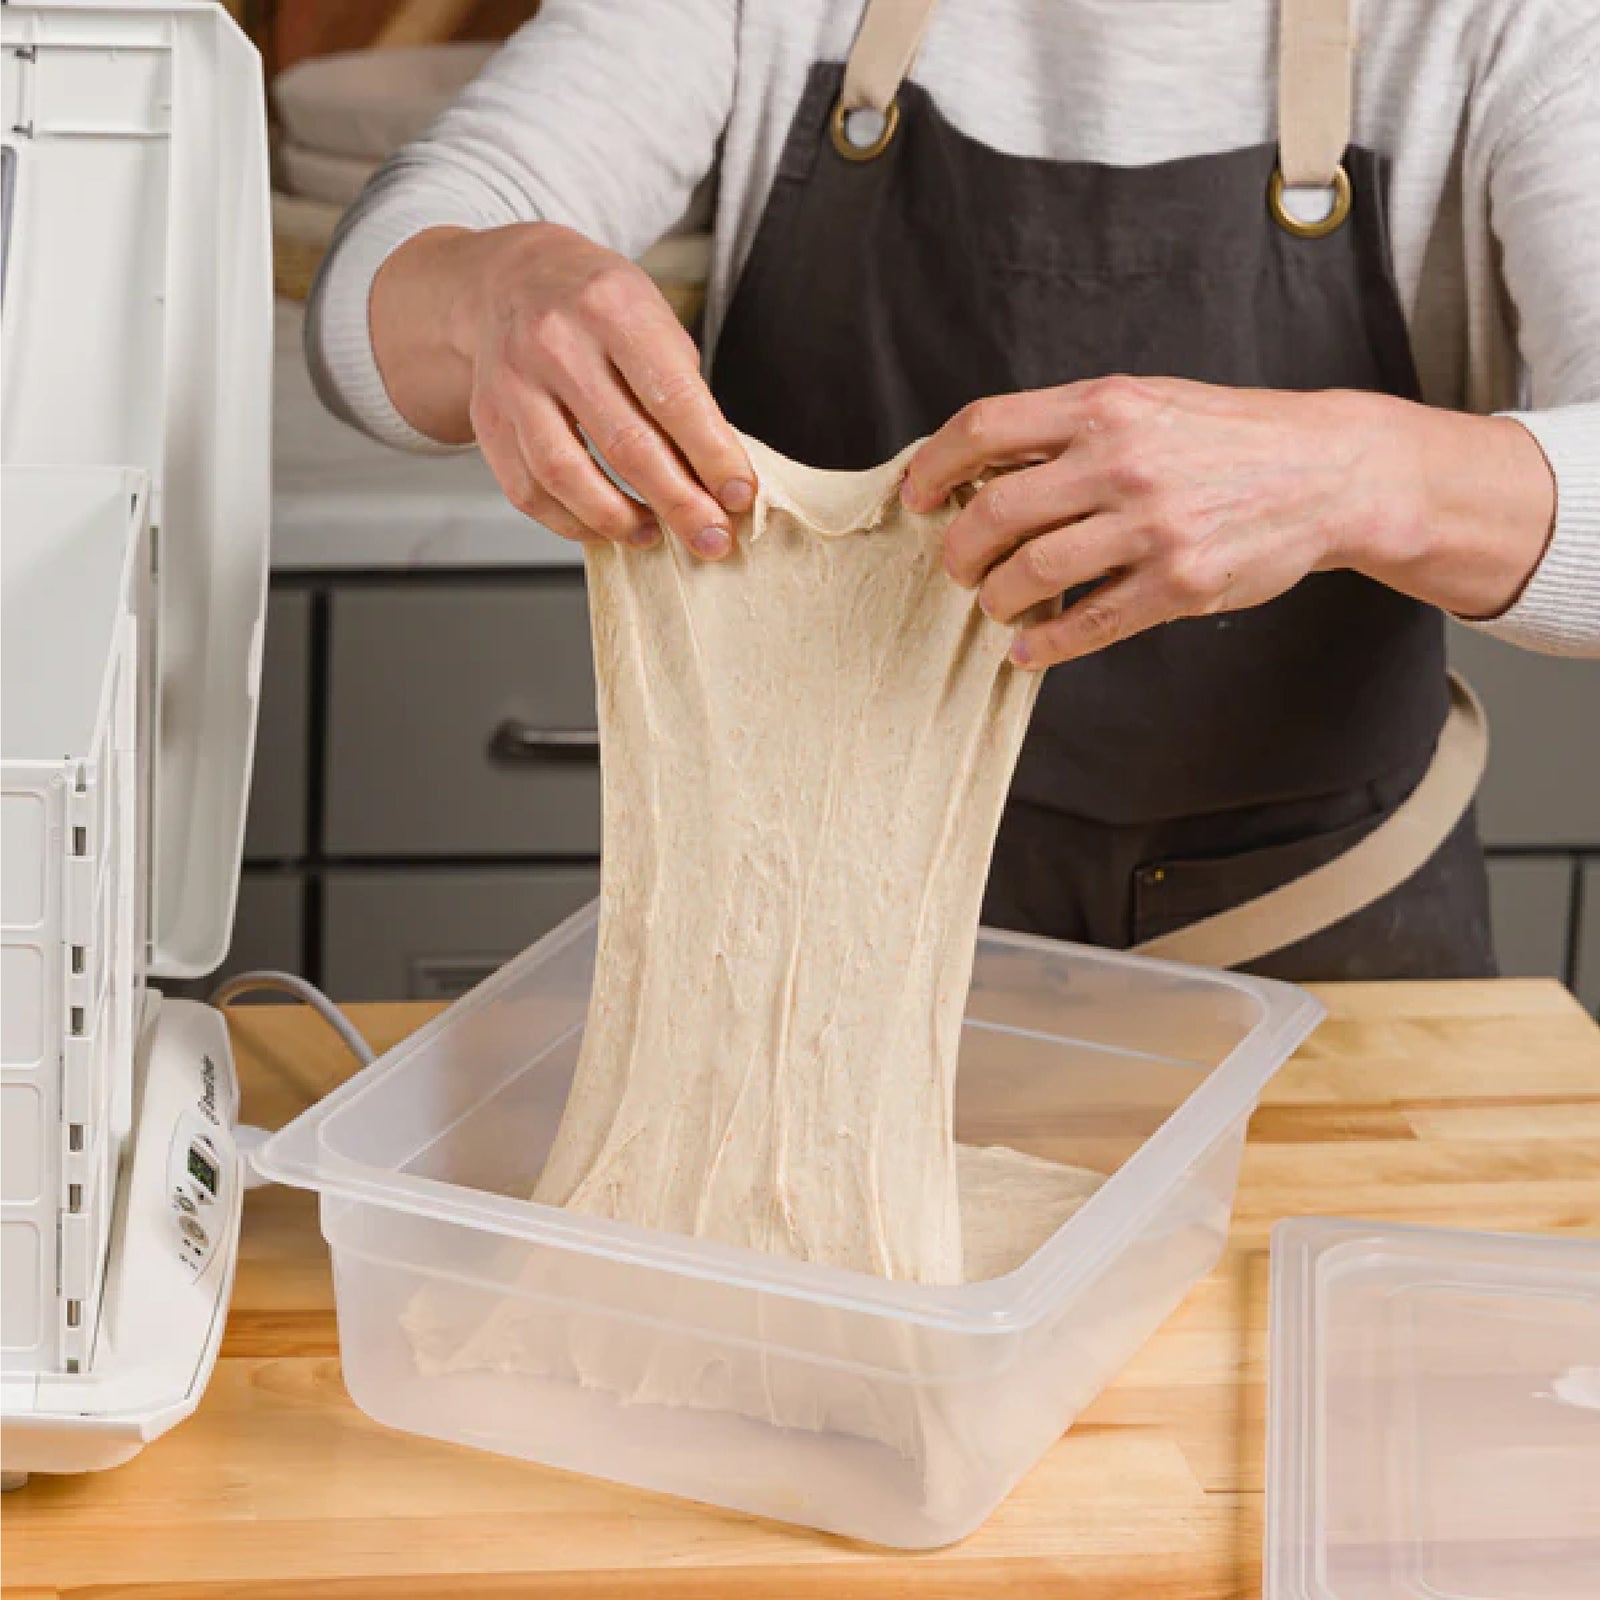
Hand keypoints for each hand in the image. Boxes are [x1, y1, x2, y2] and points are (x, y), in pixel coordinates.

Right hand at [371, 223, 752, 557]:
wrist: (511, 279)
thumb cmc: (598, 306)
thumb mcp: (653, 319)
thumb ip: (682, 393)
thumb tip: (717, 479)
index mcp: (613, 308)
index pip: (674, 398)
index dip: (713, 457)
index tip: (740, 497)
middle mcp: (557, 342)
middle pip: (626, 445)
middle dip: (679, 504)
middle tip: (711, 540)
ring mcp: (514, 382)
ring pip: (566, 475)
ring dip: (619, 520)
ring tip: (653, 535)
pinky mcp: (488, 418)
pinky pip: (527, 490)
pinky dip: (570, 521)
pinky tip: (603, 527)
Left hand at [901, 377, 1555, 667]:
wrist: (1326, 471)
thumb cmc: (1224, 437)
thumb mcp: (1146, 404)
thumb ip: (1068, 430)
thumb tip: (979, 468)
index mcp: (1105, 406)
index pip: (984, 429)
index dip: (933, 467)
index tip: (916, 497)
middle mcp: (1122, 461)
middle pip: (994, 512)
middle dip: (958, 550)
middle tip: (959, 566)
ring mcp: (1151, 526)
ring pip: (1031, 574)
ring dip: (997, 599)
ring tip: (1000, 604)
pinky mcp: (1179, 584)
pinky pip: (1086, 625)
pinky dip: (1044, 645)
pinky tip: (1029, 650)